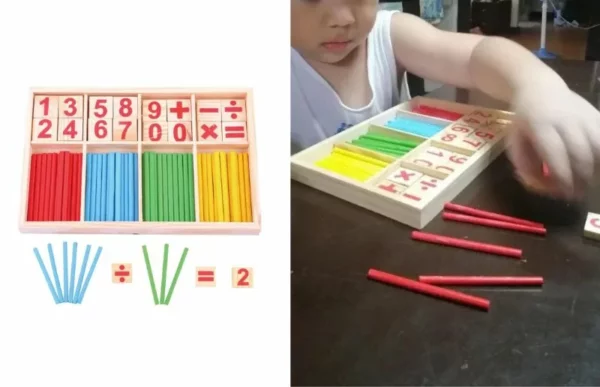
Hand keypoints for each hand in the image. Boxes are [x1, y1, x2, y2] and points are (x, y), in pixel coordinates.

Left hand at [505, 82, 599, 198]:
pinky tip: (598, 168)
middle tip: (579, 192)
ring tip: (591, 181)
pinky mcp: (597, 114)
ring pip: (599, 144)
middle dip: (582, 177)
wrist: (539, 89)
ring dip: (598, 168)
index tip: (565, 192)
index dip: (563, 176)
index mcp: (541, 125)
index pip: (556, 154)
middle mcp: (566, 119)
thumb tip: (541, 186)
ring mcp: (584, 115)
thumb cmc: (524, 121)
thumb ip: (525, 165)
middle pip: (581, 152)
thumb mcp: (514, 141)